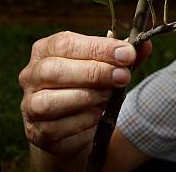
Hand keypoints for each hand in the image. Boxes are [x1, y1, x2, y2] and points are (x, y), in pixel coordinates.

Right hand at [18, 31, 151, 160]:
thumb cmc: (90, 86)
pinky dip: (82, 121)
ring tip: (109, 96)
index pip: (66, 43)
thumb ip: (124, 57)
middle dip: (95, 72)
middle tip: (123, 76)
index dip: (98, 48)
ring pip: (50, 101)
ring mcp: (29, 104)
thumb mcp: (108, 67)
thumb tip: (145, 44)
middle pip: (55, 70)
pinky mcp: (36, 131)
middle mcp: (31, 74)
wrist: (74, 126)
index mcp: (46, 50)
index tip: (127, 54)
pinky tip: (98, 115)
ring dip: (86, 97)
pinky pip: (56, 127)